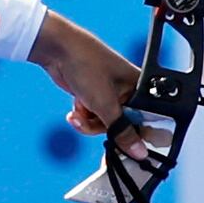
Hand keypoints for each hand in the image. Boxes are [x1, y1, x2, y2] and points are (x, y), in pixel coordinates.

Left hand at [32, 16, 144, 133]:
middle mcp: (128, 90)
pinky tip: (74, 109)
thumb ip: (122, 130)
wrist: (57, 50)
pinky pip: (93, 115)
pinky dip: (82, 115)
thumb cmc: (87, 65)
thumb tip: (140, 152)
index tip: (123, 144)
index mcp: (141, 88)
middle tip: (92, 121)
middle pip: (122, 124)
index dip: (134, 134)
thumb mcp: (105, 104)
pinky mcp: (93, 94)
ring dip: (88, 122)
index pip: (147, 120)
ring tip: (77, 114)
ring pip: (105, 122)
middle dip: (102, 126)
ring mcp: (109, 93)